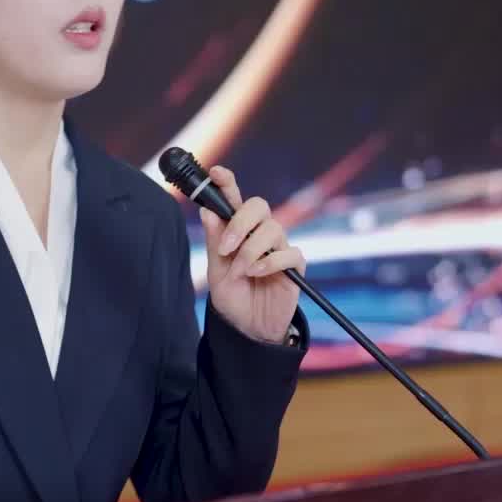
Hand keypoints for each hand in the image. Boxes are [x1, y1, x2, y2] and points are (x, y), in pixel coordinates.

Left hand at [199, 166, 305, 345]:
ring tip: (241, 271)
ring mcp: (278, 249)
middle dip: (241, 222)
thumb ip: (215, 242)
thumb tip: (208, 212)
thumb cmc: (233, 297)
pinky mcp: (294, 266)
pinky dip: (270, 262)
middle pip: (259, 206)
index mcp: (238, 231)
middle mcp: (260, 235)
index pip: (234, 200)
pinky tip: (256, 274)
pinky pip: (290, 253)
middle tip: (226, 247)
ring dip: (252, 250)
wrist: (248, 328)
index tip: (216, 173)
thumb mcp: (216, 271)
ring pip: (273, 229)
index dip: (227, 183)